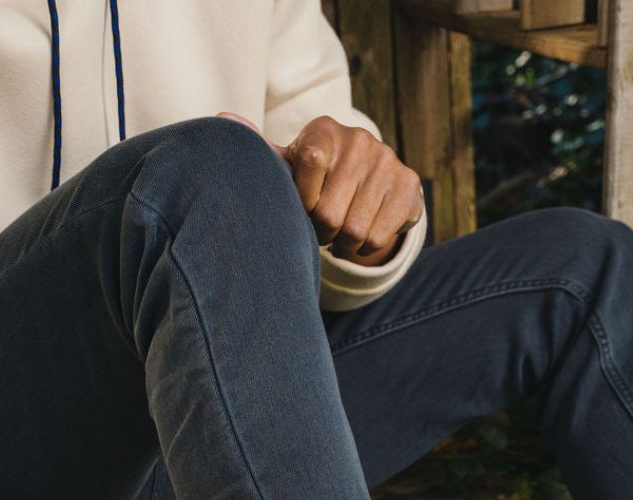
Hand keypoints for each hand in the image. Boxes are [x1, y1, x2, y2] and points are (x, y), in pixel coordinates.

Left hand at [217, 111, 423, 264]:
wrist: (371, 181)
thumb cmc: (315, 179)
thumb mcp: (289, 167)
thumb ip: (262, 155)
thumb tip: (223, 117)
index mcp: (324, 131)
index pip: (308, 164)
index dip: (302, 201)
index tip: (301, 207)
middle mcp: (359, 140)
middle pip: (330, 214)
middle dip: (321, 233)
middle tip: (321, 229)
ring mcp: (388, 162)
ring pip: (355, 232)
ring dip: (342, 245)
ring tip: (338, 234)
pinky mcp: (409, 186)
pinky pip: (378, 238)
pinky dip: (363, 248)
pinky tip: (359, 236)